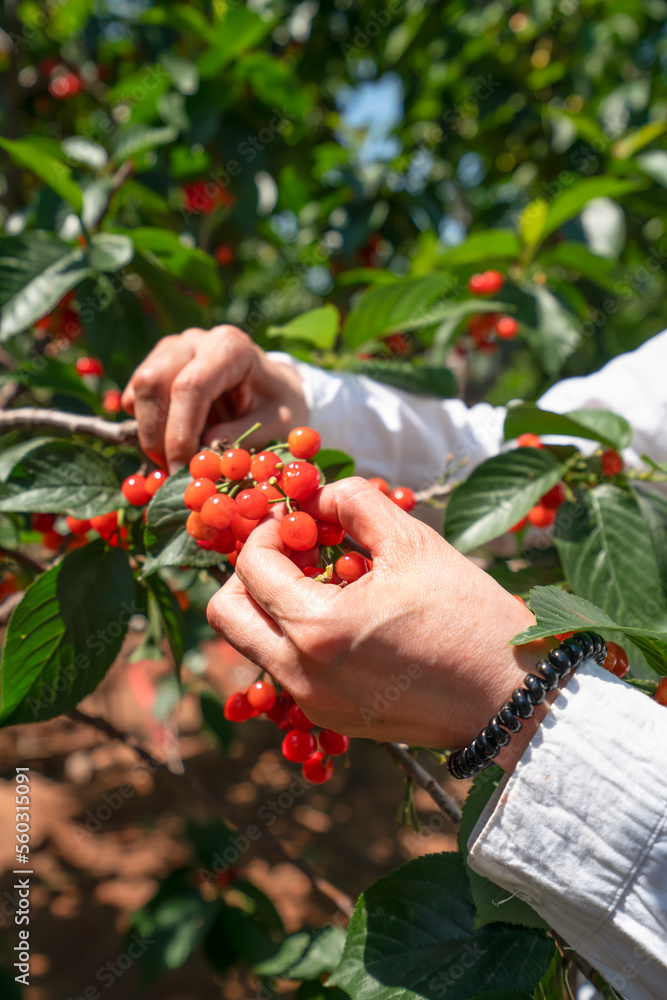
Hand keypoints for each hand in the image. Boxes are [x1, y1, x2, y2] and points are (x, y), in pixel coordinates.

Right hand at [122, 325, 307, 472]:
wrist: (272, 387)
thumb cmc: (278, 404)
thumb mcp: (277, 424)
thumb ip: (243, 437)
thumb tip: (203, 457)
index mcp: (230, 348)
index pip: (191, 387)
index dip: (180, 434)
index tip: (183, 471)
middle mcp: (196, 341)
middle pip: (153, 382)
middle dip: (157, 436)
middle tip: (174, 473)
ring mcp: (171, 349)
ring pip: (139, 389)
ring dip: (149, 434)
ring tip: (175, 462)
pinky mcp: (156, 364)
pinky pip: (135, 396)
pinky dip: (145, 426)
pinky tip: (171, 442)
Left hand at [207, 478, 553, 765]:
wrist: (509, 698)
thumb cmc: (469, 617)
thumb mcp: (414, 542)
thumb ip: (356, 503)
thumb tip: (319, 494)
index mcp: (317, 627)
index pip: (251, 566)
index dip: (268, 530)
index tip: (302, 521)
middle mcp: (301, 674)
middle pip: (226, 615)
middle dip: (250, 572)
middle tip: (295, 552)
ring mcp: (313, 703)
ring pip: (252, 644)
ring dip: (271, 605)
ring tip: (325, 583)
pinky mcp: (331, 719)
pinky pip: (284, 671)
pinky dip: (295, 638)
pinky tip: (344, 620)